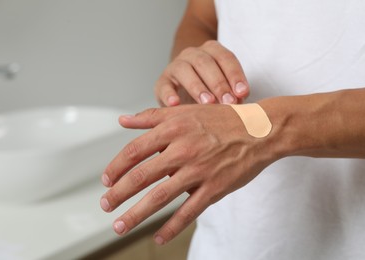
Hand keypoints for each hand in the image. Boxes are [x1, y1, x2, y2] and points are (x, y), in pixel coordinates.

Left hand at [100, 104, 276, 244]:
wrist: (259, 130)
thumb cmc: (221, 119)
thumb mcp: (185, 111)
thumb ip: (152, 116)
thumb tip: (124, 120)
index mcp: (173, 128)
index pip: (134, 151)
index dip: (116, 167)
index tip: (106, 180)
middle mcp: (183, 149)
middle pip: (142, 176)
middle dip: (119, 193)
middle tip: (105, 205)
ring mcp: (199, 170)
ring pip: (161, 197)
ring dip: (137, 214)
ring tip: (120, 226)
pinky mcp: (214, 188)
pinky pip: (189, 211)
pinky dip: (172, 227)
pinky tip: (158, 237)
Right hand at [155, 40, 249, 106]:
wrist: (183, 89)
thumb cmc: (211, 89)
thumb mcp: (224, 87)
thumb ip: (233, 92)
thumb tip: (241, 101)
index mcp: (211, 50)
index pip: (225, 58)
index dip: (235, 74)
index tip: (243, 92)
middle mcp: (192, 54)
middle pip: (205, 63)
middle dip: (219, 83)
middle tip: (228, 101)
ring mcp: (175, 66)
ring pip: (185, 70)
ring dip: (198, 87)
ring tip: (208, 103)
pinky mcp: (162, 82)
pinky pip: (164, 86)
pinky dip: (169, 94)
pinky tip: (176, 104)